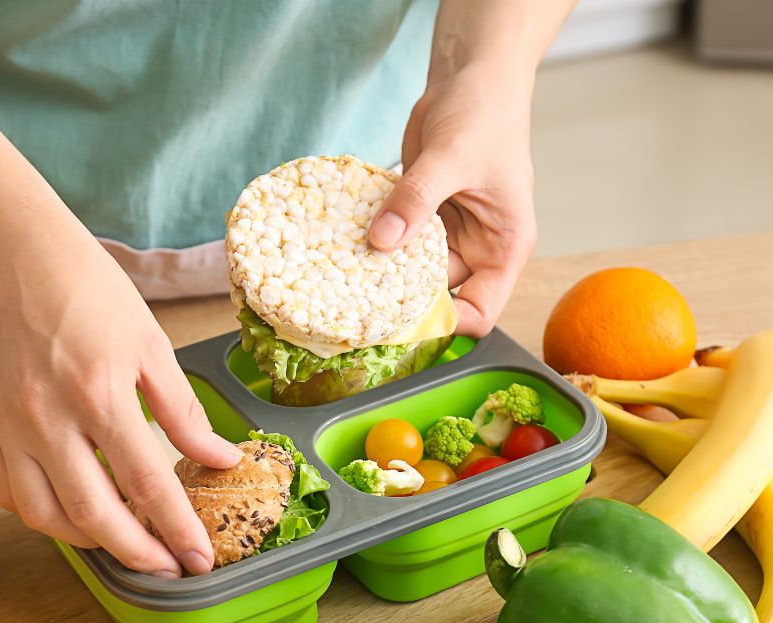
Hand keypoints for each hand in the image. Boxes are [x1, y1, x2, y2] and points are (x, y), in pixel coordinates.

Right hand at [0, 233, 243, 577]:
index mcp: (101, 394)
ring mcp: (8, 426)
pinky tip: (74, 514)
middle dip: (138, 553)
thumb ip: (183, 412)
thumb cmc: (90, 293)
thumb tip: (220, 458)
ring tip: (125, 542)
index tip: (199, 560)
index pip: (149, 484)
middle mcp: (48, 418)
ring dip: (91, 542)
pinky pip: (10, 492)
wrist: (15, 257)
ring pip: (46, 516)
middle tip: (167, 567)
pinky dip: (45, 515)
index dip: (179, 529)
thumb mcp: (153, 345)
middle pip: (95, 514)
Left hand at [369, 62, 537, 336]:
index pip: (480, 311)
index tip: (401, 318)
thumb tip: (381, 241)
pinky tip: (342, 246)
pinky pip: (392, 243)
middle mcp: (476, 250)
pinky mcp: (419, 219)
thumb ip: (416, 201)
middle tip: (355, 304)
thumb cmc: (484, 114)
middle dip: (399, 302)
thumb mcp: (452, 157)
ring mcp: (445, 236)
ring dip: (378, 274)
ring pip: (408, 274)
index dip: (445, 323)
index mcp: (503, 249)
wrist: (468, 79)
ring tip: (341, 278)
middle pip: (437, 298)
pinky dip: (371, 245)